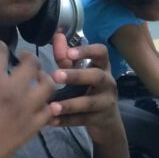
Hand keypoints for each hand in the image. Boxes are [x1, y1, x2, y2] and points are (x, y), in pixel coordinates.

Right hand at [0, 41, 54, 157]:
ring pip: (48, 87)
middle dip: (28, 57)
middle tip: (23, 58)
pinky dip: (48, 105)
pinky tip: (42, 103)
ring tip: (37, 78)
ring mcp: (25, 111)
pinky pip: (49, 112)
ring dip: (44, 78)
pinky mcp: (31, 128)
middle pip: (32, 65)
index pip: (0, 53)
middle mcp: (12, 93)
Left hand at [50, 31, 120, 145]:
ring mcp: (106, 102)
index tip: (70, 52)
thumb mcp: (81, 72)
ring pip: (89, 103)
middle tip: (55, 75)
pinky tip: (50, 121)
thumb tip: (56, 35)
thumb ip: (67, 57)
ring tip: (52, 106)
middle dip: (76, 75)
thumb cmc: (89, 90)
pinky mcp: (100, 119)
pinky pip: (82, 120)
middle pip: (96, 77)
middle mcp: (108, 83)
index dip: (87, 51)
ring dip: (69, 104)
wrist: (107, 122)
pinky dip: (65, 121)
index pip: (101, 53)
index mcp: (103, 67)